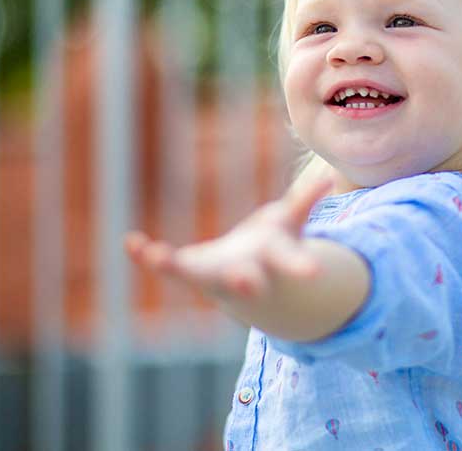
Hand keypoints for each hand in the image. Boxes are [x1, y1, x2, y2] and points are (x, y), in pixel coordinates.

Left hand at [125, 175, 334, 316]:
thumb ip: (304, 203)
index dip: (300, 267)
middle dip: (246, 283)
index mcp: (272, 262)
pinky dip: (147, 255)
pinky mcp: (188, 270)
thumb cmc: (270, 249)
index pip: (289, 264)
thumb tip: (328, 179)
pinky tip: (132, 243)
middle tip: (245, 282)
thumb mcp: (288, 226)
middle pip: (246, 282)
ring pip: (194, 275)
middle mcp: (243, 275)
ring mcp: (213, 276)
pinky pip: (166, 264)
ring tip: (156, 256)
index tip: (314, 272)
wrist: (244, 282)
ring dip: (174, 266)